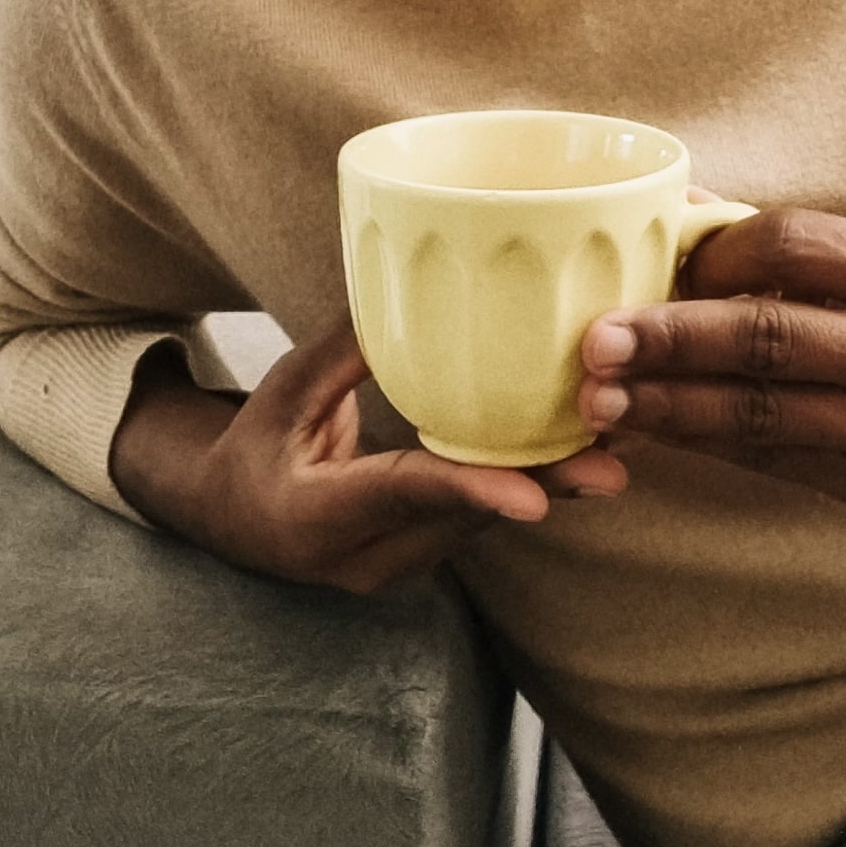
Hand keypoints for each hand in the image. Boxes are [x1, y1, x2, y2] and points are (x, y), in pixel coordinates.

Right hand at [111, 326, 627, 592]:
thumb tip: (406, 281)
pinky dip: (527, 485)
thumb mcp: (284, 391)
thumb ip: (344, 349)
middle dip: (540, 491)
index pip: (403, 500)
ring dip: (547, 489)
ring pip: (481, 526)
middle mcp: (362, 557)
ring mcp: (396, 565)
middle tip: (611, 466)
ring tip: (616, 448)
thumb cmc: (255, 443)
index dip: (471, 493)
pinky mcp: (422, 554)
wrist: (229, 517)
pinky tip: (582, 453)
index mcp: (313, 518)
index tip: (535, 499)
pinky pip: (480, 521)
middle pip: (462, 522)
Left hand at [576, 208, 845, 521]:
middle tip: (595, 343)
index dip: (716, 252)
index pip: (790, 243)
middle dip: (670, 341)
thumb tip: (686, 206)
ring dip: (669, 409)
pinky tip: (654, 432)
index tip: (662, 264)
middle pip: (765, 337)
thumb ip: (798, 244)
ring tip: (600, 402)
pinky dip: (705, 446)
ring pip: (758, 415)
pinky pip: (771, 462)